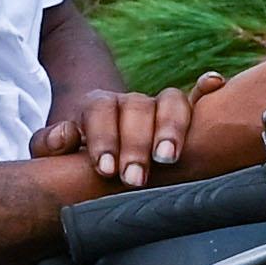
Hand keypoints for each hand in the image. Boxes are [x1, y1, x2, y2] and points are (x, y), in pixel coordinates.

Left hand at [33, 86, 194, 185]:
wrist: (104, 148)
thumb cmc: (81, 157)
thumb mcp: (55, 152)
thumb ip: (49, 144)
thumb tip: (67, 136)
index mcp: (98, 107)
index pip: (100, 110)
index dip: (103, 138)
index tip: (106, 170)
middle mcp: (131, 103)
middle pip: (137, 108)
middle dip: (136, 144)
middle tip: (134, 178)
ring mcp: (160, 107)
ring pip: (170, 101)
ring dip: (171, 126)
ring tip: (169, 158)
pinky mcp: (185, 114)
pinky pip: (199, 95)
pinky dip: (208, 88)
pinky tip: (215, 86)